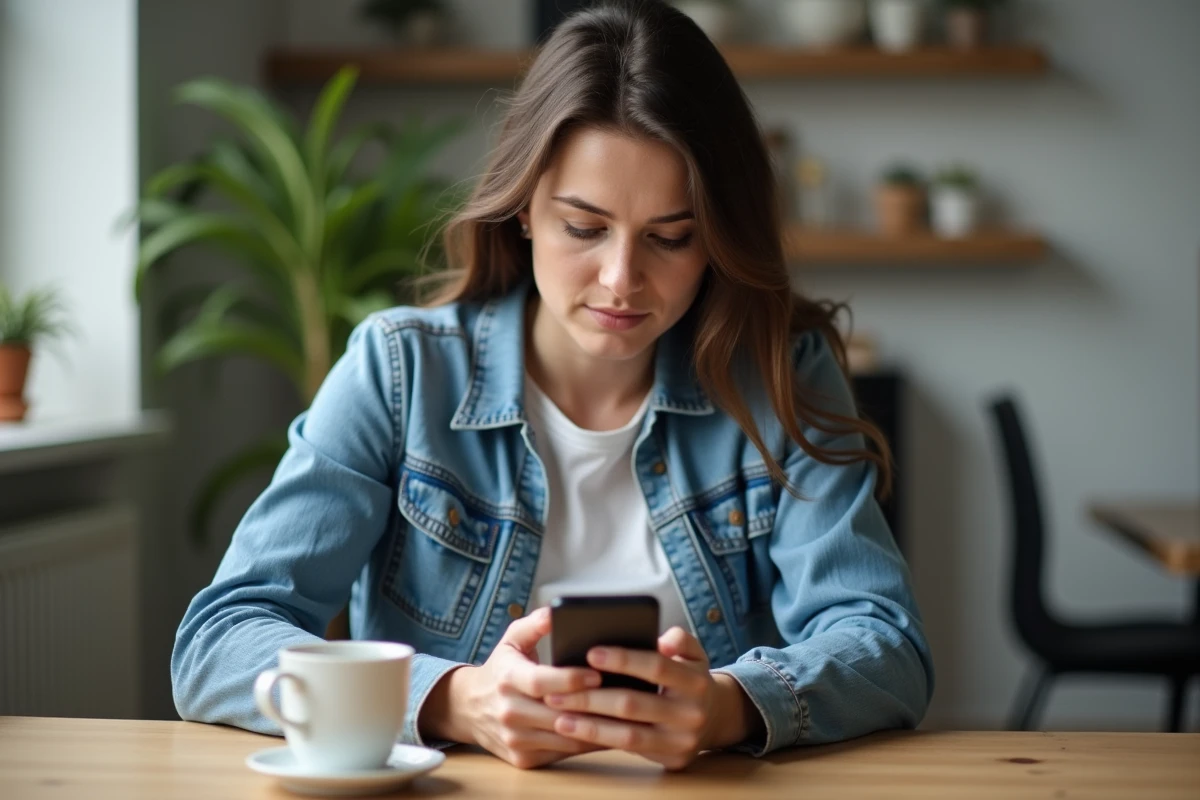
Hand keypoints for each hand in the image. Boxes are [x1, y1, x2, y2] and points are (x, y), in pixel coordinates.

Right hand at [419, 607, 604, 769]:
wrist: (468, 708)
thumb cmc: (500, 669)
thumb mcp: (512, 640)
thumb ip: (535, 624)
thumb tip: (556, 612)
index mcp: (506, 679)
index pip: (541, 682)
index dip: (570, 680)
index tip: (597, 674)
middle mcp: (509, 712)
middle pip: (557, 714)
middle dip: (592, 707)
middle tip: (624, 698)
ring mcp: (515, 740)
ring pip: (565, 739)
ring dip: (596, 730)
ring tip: (622, 717)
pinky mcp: (523, 759)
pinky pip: (563, 755)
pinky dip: (586, 744)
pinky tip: (608, 733)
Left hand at [545, 626, 755, 769]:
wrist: (715, 718)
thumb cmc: (690, 678)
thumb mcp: (694, 653)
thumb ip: (680, 639)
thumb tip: (663, 641)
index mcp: (696, 681)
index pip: (656, 666)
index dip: (624, 660)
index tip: (590, 653)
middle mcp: (691, 713)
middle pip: (634, 704)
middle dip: (591, 697)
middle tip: (556, 690)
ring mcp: (681, 741)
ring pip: (628, 734)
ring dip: (588, 725)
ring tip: (558, 713)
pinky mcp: (670, 760)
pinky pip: (629, 749)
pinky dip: (599, 739)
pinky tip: (574, 729)